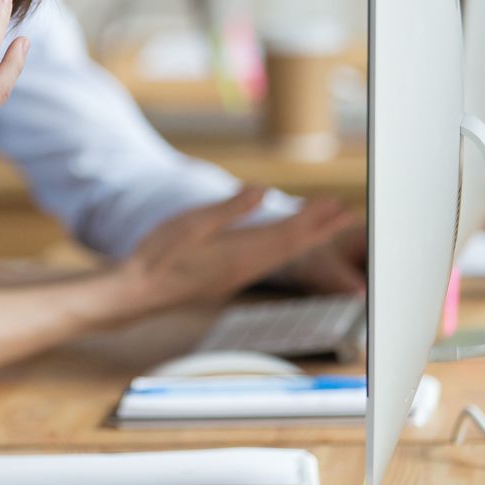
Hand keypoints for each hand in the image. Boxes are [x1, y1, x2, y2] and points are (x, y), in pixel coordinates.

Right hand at [111, 191, 356, 318]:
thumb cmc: (157, 257)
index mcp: (239, 253)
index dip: (314, 219)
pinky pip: (266, 260)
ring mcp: (236, 275)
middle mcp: (244, 267)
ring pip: (281, 255)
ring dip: (306, 238)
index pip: (288, 234)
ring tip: (326, 225)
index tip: (336, 204)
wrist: (137, 293)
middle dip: (321, 229)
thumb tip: (262, 191)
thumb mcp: (191, 224)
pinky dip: (285, 247)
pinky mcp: (226, 278)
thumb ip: (229, 210)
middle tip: (348, 214)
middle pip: (292, 246)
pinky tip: (284, 243)